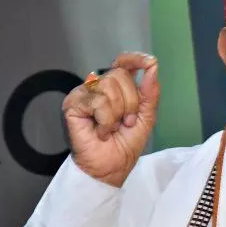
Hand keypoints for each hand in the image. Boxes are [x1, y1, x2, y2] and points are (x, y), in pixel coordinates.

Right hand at [62, 52, 159, 186]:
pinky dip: (105, 120)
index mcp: (116, 88)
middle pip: (120, 75)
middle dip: (130, 103)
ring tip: (111, 128)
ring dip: (117, 114)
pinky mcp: (72, 104)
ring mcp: (84, 94)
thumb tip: (153, 67)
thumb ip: (150, 92)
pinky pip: (98, 101)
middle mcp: (98, 87)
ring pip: (109, 86)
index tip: (150, 62)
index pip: (122, 63)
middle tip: (125, 122)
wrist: (110, 168)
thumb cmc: (124, 145)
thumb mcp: (146, 117)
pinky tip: (100, 131)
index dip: (135, 59)